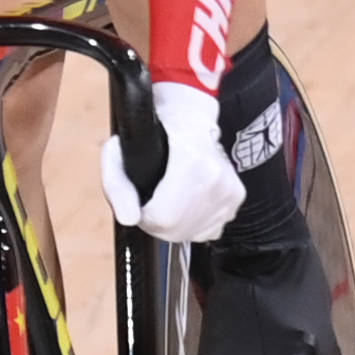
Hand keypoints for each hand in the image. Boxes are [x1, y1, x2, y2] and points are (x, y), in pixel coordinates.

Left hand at [101, 83, 243, 243]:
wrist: (193, 121)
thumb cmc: (156, 134)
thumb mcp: (122, 151)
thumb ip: (117, 186)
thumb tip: (129, 218)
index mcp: (191, 162)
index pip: (165, 217)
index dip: (145, 218)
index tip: (141, 206)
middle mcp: (216, 178)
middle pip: (179, 229)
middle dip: (158, 224)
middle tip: (152, 205)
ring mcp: (229, 190)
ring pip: (194, 233)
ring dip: (176, 225)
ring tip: (169, 200)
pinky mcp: (236, 197)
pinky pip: (209, 229)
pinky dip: (194, 223)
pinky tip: (187, 203)